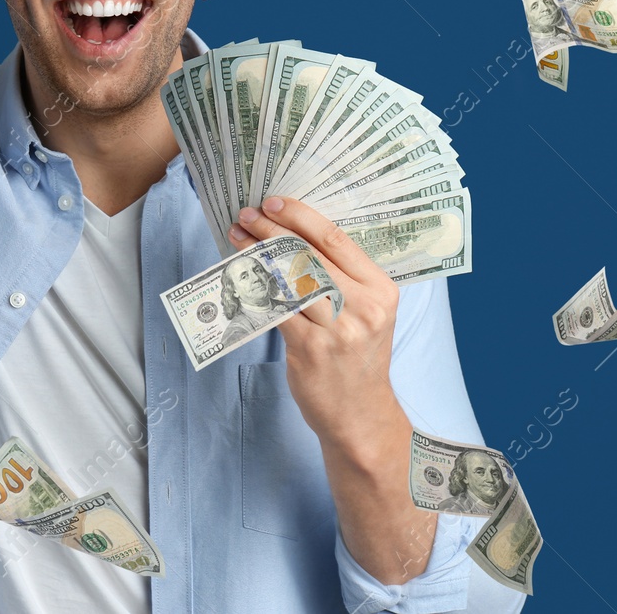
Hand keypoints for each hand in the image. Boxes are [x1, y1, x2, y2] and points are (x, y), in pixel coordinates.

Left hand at [229, 196, 402, 450]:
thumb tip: (292, 235)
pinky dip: (254, 289)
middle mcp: (363, 307)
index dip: (301, 216)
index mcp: (381, 290)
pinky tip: (239, 275)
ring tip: (236, 238)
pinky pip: (274, 311)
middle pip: (307, 255)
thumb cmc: (358, 357)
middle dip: (271, 229)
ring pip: (287, 279)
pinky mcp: (310, 350)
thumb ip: (342, 278)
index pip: (336, 240)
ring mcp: (336, 330)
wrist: (360, 414)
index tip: (274, 202)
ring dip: (255, 254)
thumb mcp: (368, 313)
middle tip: (246, 214)